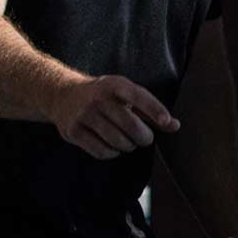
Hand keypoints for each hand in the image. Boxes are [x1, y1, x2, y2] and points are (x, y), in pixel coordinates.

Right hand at [47, 75, 180, 158]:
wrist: (62, 95)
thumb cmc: (104, 96)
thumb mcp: (125, 94)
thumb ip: (150, 109)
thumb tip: (175, 126)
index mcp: (114, 85)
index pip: (138, 96)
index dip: (154, 109)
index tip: (167, 122)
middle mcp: (98, 98)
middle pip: (130, 125)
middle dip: (144, 137)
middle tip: (144, 138)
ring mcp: (84, 115)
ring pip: (117, 141)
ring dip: (128, 146)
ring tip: (127, 141)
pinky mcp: (73, 131)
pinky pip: (101, 151)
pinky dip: (112, 153)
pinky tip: (112, 146)